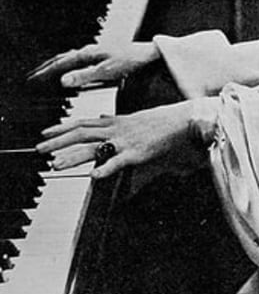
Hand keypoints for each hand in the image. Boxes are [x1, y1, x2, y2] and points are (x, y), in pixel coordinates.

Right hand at [27, 42, 159, 87]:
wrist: (150, 56)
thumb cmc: (132, 62)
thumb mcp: (107, 72)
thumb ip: (84, 77)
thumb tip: (62, 80)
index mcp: (87, 54)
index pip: (59, 64)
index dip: (43, 74)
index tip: (30, 81)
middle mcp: (88, 51)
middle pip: (60, 59)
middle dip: (44, 68)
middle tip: (30, 77)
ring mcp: (94, 53)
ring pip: (68, 58)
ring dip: (55, 66)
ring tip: (44, 74)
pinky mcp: (101, 57)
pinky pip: (78, 61)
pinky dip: (68, 67)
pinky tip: (70, 73)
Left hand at [36, 101, 208, 178]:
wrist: (184, 120)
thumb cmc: (162, 121)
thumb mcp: (134, 118)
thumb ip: (116, 120)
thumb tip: (102, 117)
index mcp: (116, 122)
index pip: (83, 123)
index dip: (62, 128)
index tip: (45, 133)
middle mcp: (117, 129)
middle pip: (81, 134)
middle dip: (58, 141)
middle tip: (38, 149)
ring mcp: (126, 141)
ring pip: (94, 147)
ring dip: (73, 156)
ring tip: (55, 165)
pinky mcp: (139, 153)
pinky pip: (119, 161)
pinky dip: (106, 168)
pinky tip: (94, 176)